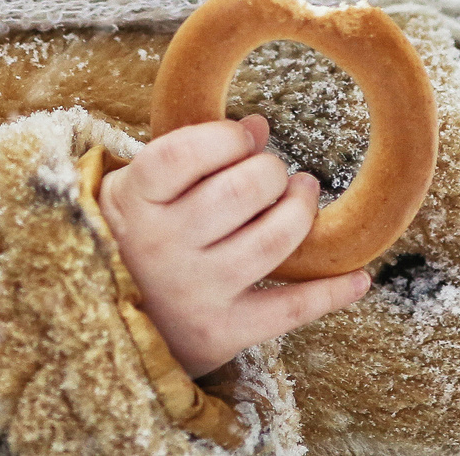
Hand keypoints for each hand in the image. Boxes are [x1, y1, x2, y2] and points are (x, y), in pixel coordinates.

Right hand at [97, 114, 371, 378]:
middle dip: (272, 172)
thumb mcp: (137, 191)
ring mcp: (193, 291)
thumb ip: (189, 156)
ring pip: (272, 240)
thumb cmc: (131, 238)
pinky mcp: (220, 332)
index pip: (183, 154)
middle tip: (275, 173)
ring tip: (304, 196)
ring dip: (301, 210)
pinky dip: (332, 292)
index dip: (226, 138)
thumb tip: (259, 126)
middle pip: (240, 192)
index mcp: (133, 202)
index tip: (246, 136)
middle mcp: (161, 247)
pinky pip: (290, 309)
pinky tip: (358, 277)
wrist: (101, 326)